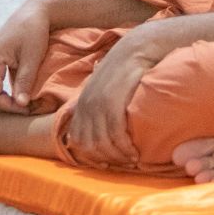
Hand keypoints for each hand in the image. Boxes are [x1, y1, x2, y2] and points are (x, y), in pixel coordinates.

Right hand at [0, 0, 51, 112]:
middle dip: (5, 107)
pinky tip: (22, 94)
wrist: (35, 12)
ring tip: (26, 104)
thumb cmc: (34, 32)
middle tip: (28, 110)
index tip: (28, 109)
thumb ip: (25, 82)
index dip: (8, 108)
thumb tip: (21, 105)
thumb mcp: (32, 58)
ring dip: (5, 101)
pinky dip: (5, 93)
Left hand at [62, 32, 153, 164]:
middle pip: (90, 146)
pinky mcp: (111, 103)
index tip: (108, 163)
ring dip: (118, 156)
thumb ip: (97, 105)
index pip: (77, 140)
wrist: (136, 50)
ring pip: (103, 143)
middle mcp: (85, 106)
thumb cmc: (124, 70)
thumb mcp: (103, 88)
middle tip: (124, 163)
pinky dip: (125, 147)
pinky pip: (115, 134)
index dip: (91, 156)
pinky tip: (134, 151)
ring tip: (132, 158)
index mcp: (81, 104)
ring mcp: (97, 105)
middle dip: (107, 159)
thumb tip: (99, 125)